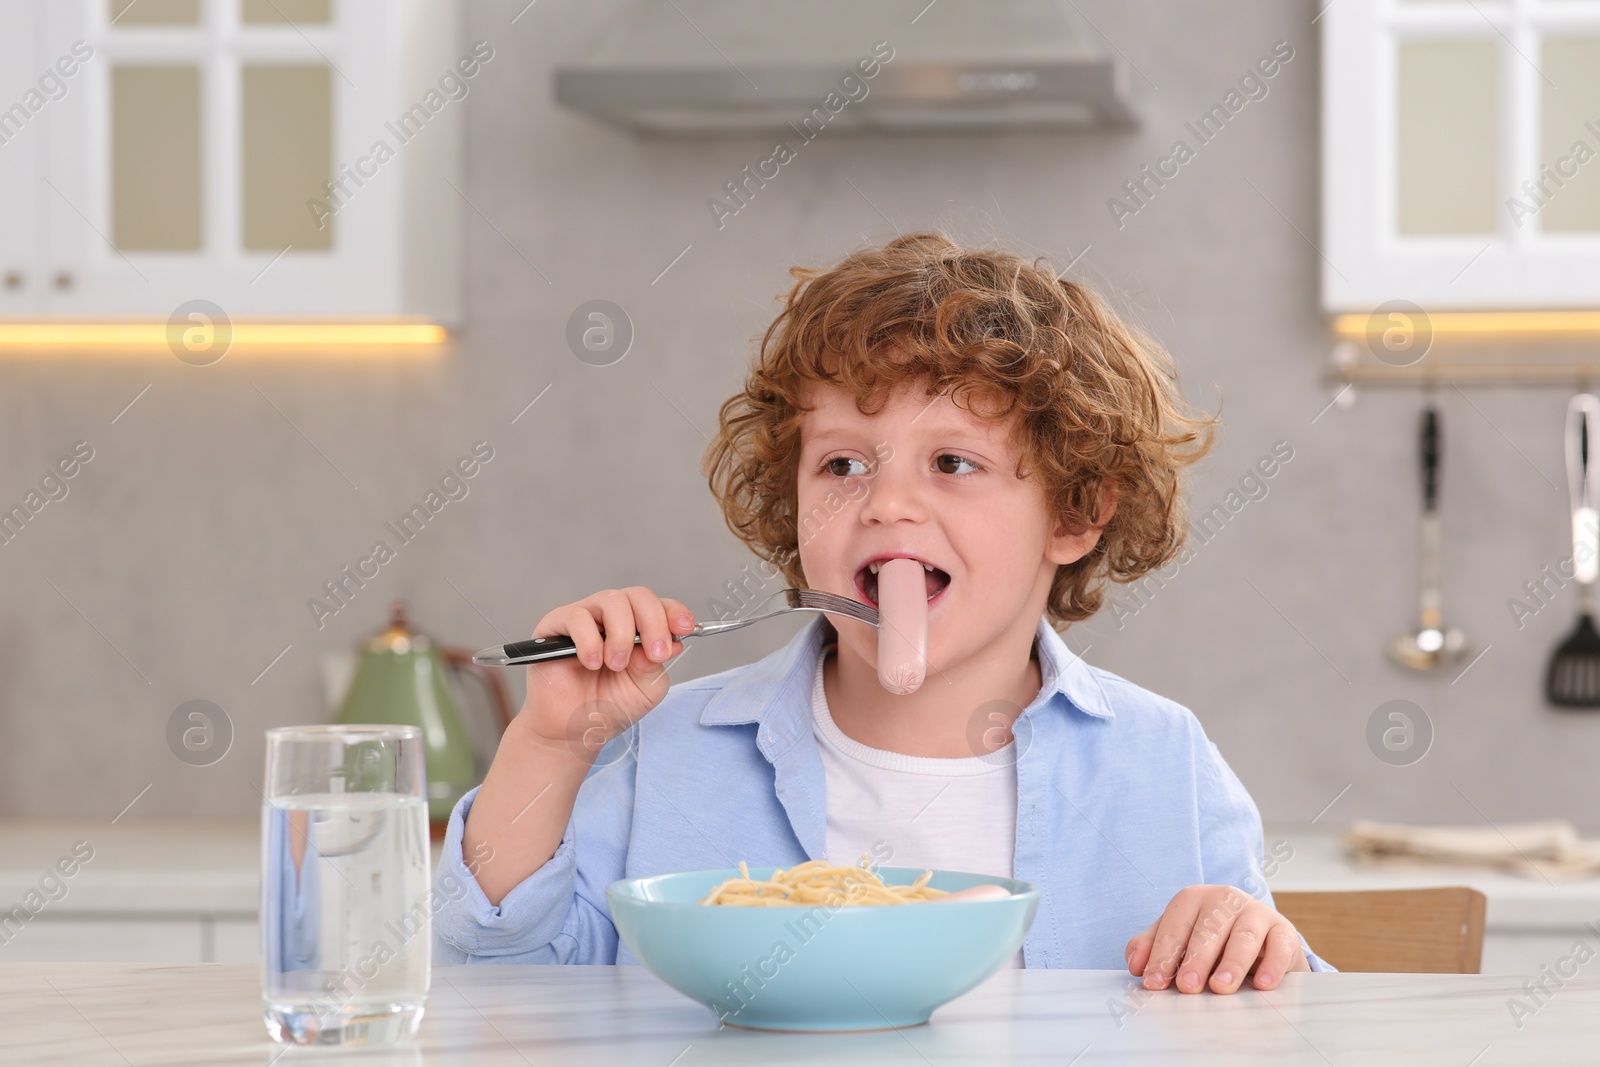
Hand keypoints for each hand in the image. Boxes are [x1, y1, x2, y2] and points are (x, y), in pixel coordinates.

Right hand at [516, 587, 694, 759]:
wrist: (573, 732)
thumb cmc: (608, 708)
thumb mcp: (645, 689)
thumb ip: (656, 663)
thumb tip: (670, 641)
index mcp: (637, 628)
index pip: (659, 606)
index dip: (674, 613)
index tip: (685, 629)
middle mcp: (611, 618)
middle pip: (637, 596)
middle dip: (653, 623)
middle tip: (654, 654)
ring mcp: (584, 619)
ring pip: (610, 600)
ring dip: (621, 635)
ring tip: (616, 665)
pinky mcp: (554, 627)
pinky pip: (576, 617)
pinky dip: (590, 640)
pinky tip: (592, 663)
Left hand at [1124, 885, 1309, 993]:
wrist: (1259, 938)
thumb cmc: (1210, 940)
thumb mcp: (1179, 938)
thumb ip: (1151, 947)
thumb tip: (1136, 965)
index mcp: (1193, 899)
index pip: (1174, 926)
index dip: (1162, 955)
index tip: (1154, 983)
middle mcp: (1225, 899)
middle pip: (1208, 929)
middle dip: (1195, 959)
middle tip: (1187, 987)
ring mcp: (1256, 912)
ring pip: (1243, 936)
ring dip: (1231, 963)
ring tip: (1221, 987)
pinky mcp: (1283, 930)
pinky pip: (1279, 945)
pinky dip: (1272, 965)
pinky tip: (1263, 985)